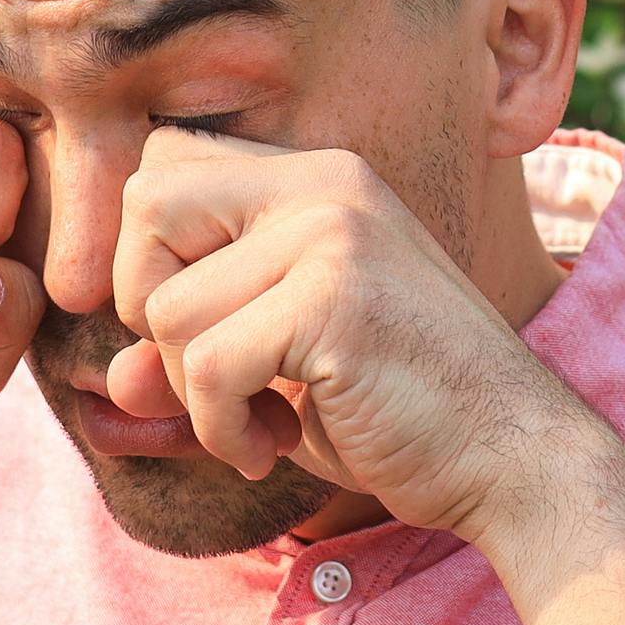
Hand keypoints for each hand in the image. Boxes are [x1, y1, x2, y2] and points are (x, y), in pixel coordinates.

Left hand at [105, 129, 594, 537]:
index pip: (163, 165)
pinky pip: (209, 366)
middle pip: (145, 206)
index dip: (150, 259)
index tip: (196, 336)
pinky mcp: (337, 298)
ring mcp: (334, 234)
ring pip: (169, 307)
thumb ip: (193, 356)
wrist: (514, 458)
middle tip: (217, 376)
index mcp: (315, 179)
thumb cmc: (398, 414)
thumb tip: (110, 377)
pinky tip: (270, 448)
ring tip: (261, 422)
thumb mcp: (279, 376)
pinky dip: (221, 430)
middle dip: (153, 312)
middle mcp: (323, 184)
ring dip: (194, 393)